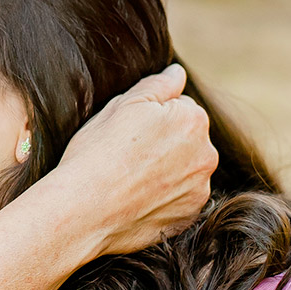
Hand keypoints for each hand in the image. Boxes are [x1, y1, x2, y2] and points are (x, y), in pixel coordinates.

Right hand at [40, 64, 216, 258]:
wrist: (84, 211)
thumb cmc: (97, 153)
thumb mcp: (123, 105)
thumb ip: (158, 85)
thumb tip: (178, 73)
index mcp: (193, 119)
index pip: (180, 107)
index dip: (151, 117)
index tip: (128, 132)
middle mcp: (206, 155)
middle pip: (187, 139)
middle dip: (165, 142)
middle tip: (127, 155)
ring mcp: (200, 189)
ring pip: (185, 170)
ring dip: (167, 171)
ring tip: (130, 179)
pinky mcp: (189, 216)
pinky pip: (180, 199)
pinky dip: (165, 198)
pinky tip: (137, 199)